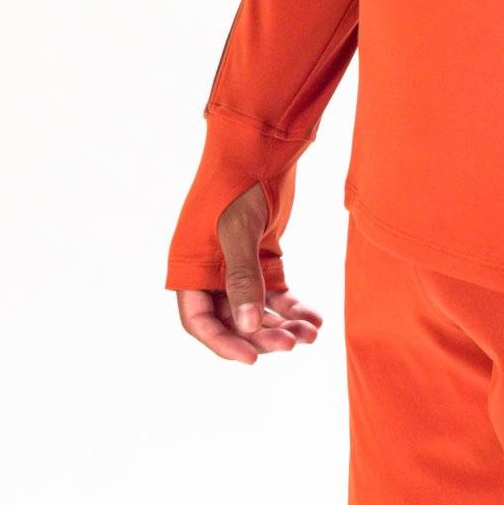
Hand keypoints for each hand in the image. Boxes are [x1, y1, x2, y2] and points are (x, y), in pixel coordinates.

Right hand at [174, 182, 322, 362]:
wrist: (262, 146)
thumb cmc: (239, 183)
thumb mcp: (238, 231)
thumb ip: (243, 278)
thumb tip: (248, 327)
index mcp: (190, 266)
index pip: (200, 320)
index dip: (223, 343)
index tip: (252, 358)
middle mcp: (210, 271)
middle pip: (232, 320)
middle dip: (261, 335)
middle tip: (291, 344)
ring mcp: (237, 265)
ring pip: (257, 309)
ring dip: (281, 324)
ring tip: (310, 334)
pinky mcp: (262, 257)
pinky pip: (274, 292)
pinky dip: (292, 306)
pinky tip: (313, 318)